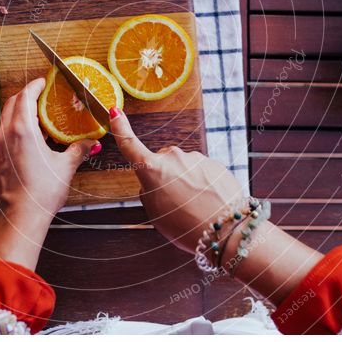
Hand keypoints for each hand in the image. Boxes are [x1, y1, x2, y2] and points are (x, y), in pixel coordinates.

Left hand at [0, 78, 99, 268]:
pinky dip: (15, 128)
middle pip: (12, 103)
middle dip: (26, 96)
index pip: (25, 96)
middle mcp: (5, 134)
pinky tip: (30, 139)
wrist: (20, 218)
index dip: (35, 86)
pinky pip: (4, 134)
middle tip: (42, 96)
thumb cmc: (42, 192)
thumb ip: (79, 149)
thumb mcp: (66, 167)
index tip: (44, 82)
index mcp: (22, 130)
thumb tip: (92, 142)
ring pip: (6, 118)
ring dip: (20, 112)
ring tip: (38, 116)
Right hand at [110, 107, 322, 305]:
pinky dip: (202, 185)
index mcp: (153, 170)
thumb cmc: (186, 226)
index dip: (120, 128)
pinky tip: (208, 203)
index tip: (115, 111)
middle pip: (162, 162)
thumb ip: (150, 192)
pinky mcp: (214, 163)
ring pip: (183, 168)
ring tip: (194, 208)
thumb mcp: (156, 214)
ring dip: (185, 183)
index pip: (130, 145)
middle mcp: (173, 158)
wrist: (227, 230)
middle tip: (173, 203)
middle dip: (164, 177)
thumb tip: (154, 182)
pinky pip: (201, 172)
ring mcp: (196, 159)